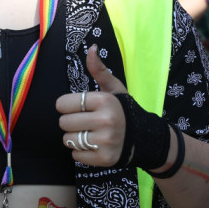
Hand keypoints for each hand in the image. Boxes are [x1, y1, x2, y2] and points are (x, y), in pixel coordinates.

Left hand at [55, 47, 128, 167]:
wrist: (145, 138)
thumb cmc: (123, 110)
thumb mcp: (114, 89)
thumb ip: (98, 70)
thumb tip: (91, 47)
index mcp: (104, 101)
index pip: (63, 104)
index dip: (67, 106)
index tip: (78, 107)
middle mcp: (105, 121)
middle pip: (64, 123)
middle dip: (71, 123)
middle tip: (85, 122)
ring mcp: (105, 141)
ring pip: (68, 140)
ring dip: (74, 138)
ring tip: (89, 134)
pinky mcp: (104, 159)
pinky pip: (76, 156)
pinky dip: (81, 153)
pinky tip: (94, 146)